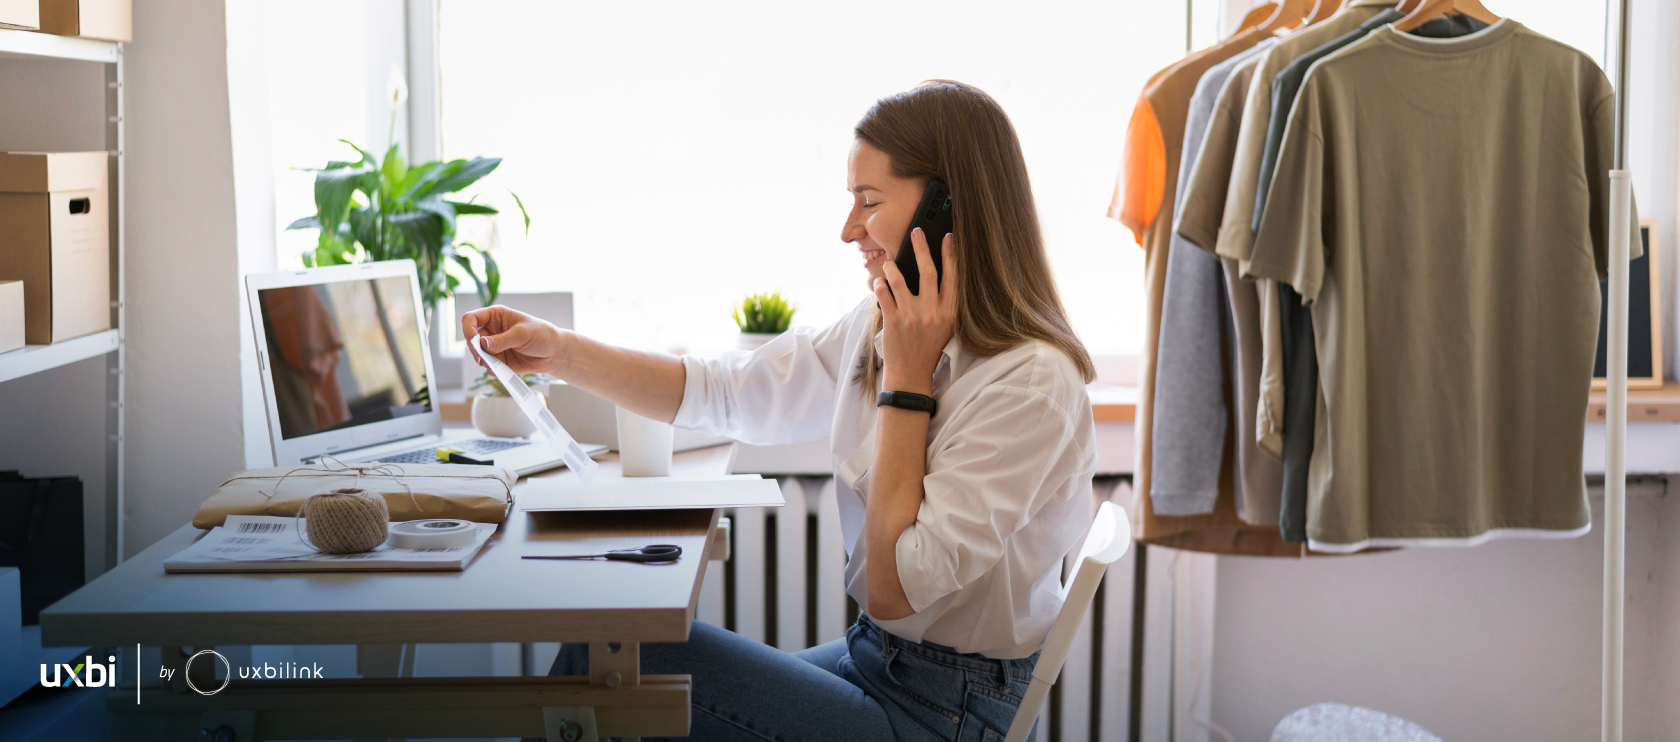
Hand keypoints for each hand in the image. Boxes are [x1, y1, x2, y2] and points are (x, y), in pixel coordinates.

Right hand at [461, 305, 565, 375]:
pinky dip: (492, 369)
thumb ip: (502, 340)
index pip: (471, 318)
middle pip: (471, 338)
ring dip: (482, 360)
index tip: (474, 340)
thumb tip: (482, 344)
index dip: (468, 328)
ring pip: (477, 354)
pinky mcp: (498, 360)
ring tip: (494, 364)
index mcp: (495, 316)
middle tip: (483, 357)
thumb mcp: (522, 334)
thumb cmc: (541, 335)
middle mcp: (491, 330)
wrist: (553, 353)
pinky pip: (488, 366)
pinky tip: (502, 369)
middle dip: (474, 349)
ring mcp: (494, 346)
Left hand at [873, 227, 956, 393]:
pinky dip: (879, 285)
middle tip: (916, 232)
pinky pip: (883, 294)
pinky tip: (879, 282)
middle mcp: (932, 312)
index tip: (948, 237)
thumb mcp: (946, 326)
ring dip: (892, 267)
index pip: (952, 277)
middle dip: (922, 248)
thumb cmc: (929, 347)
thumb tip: (938, 272)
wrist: (911, 373)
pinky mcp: (893, 321)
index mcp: (949, 312)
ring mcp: (911, 316)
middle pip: (927, 271)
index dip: (950, 255)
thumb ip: (944, 302)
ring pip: (899, 280)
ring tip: (889, 263)